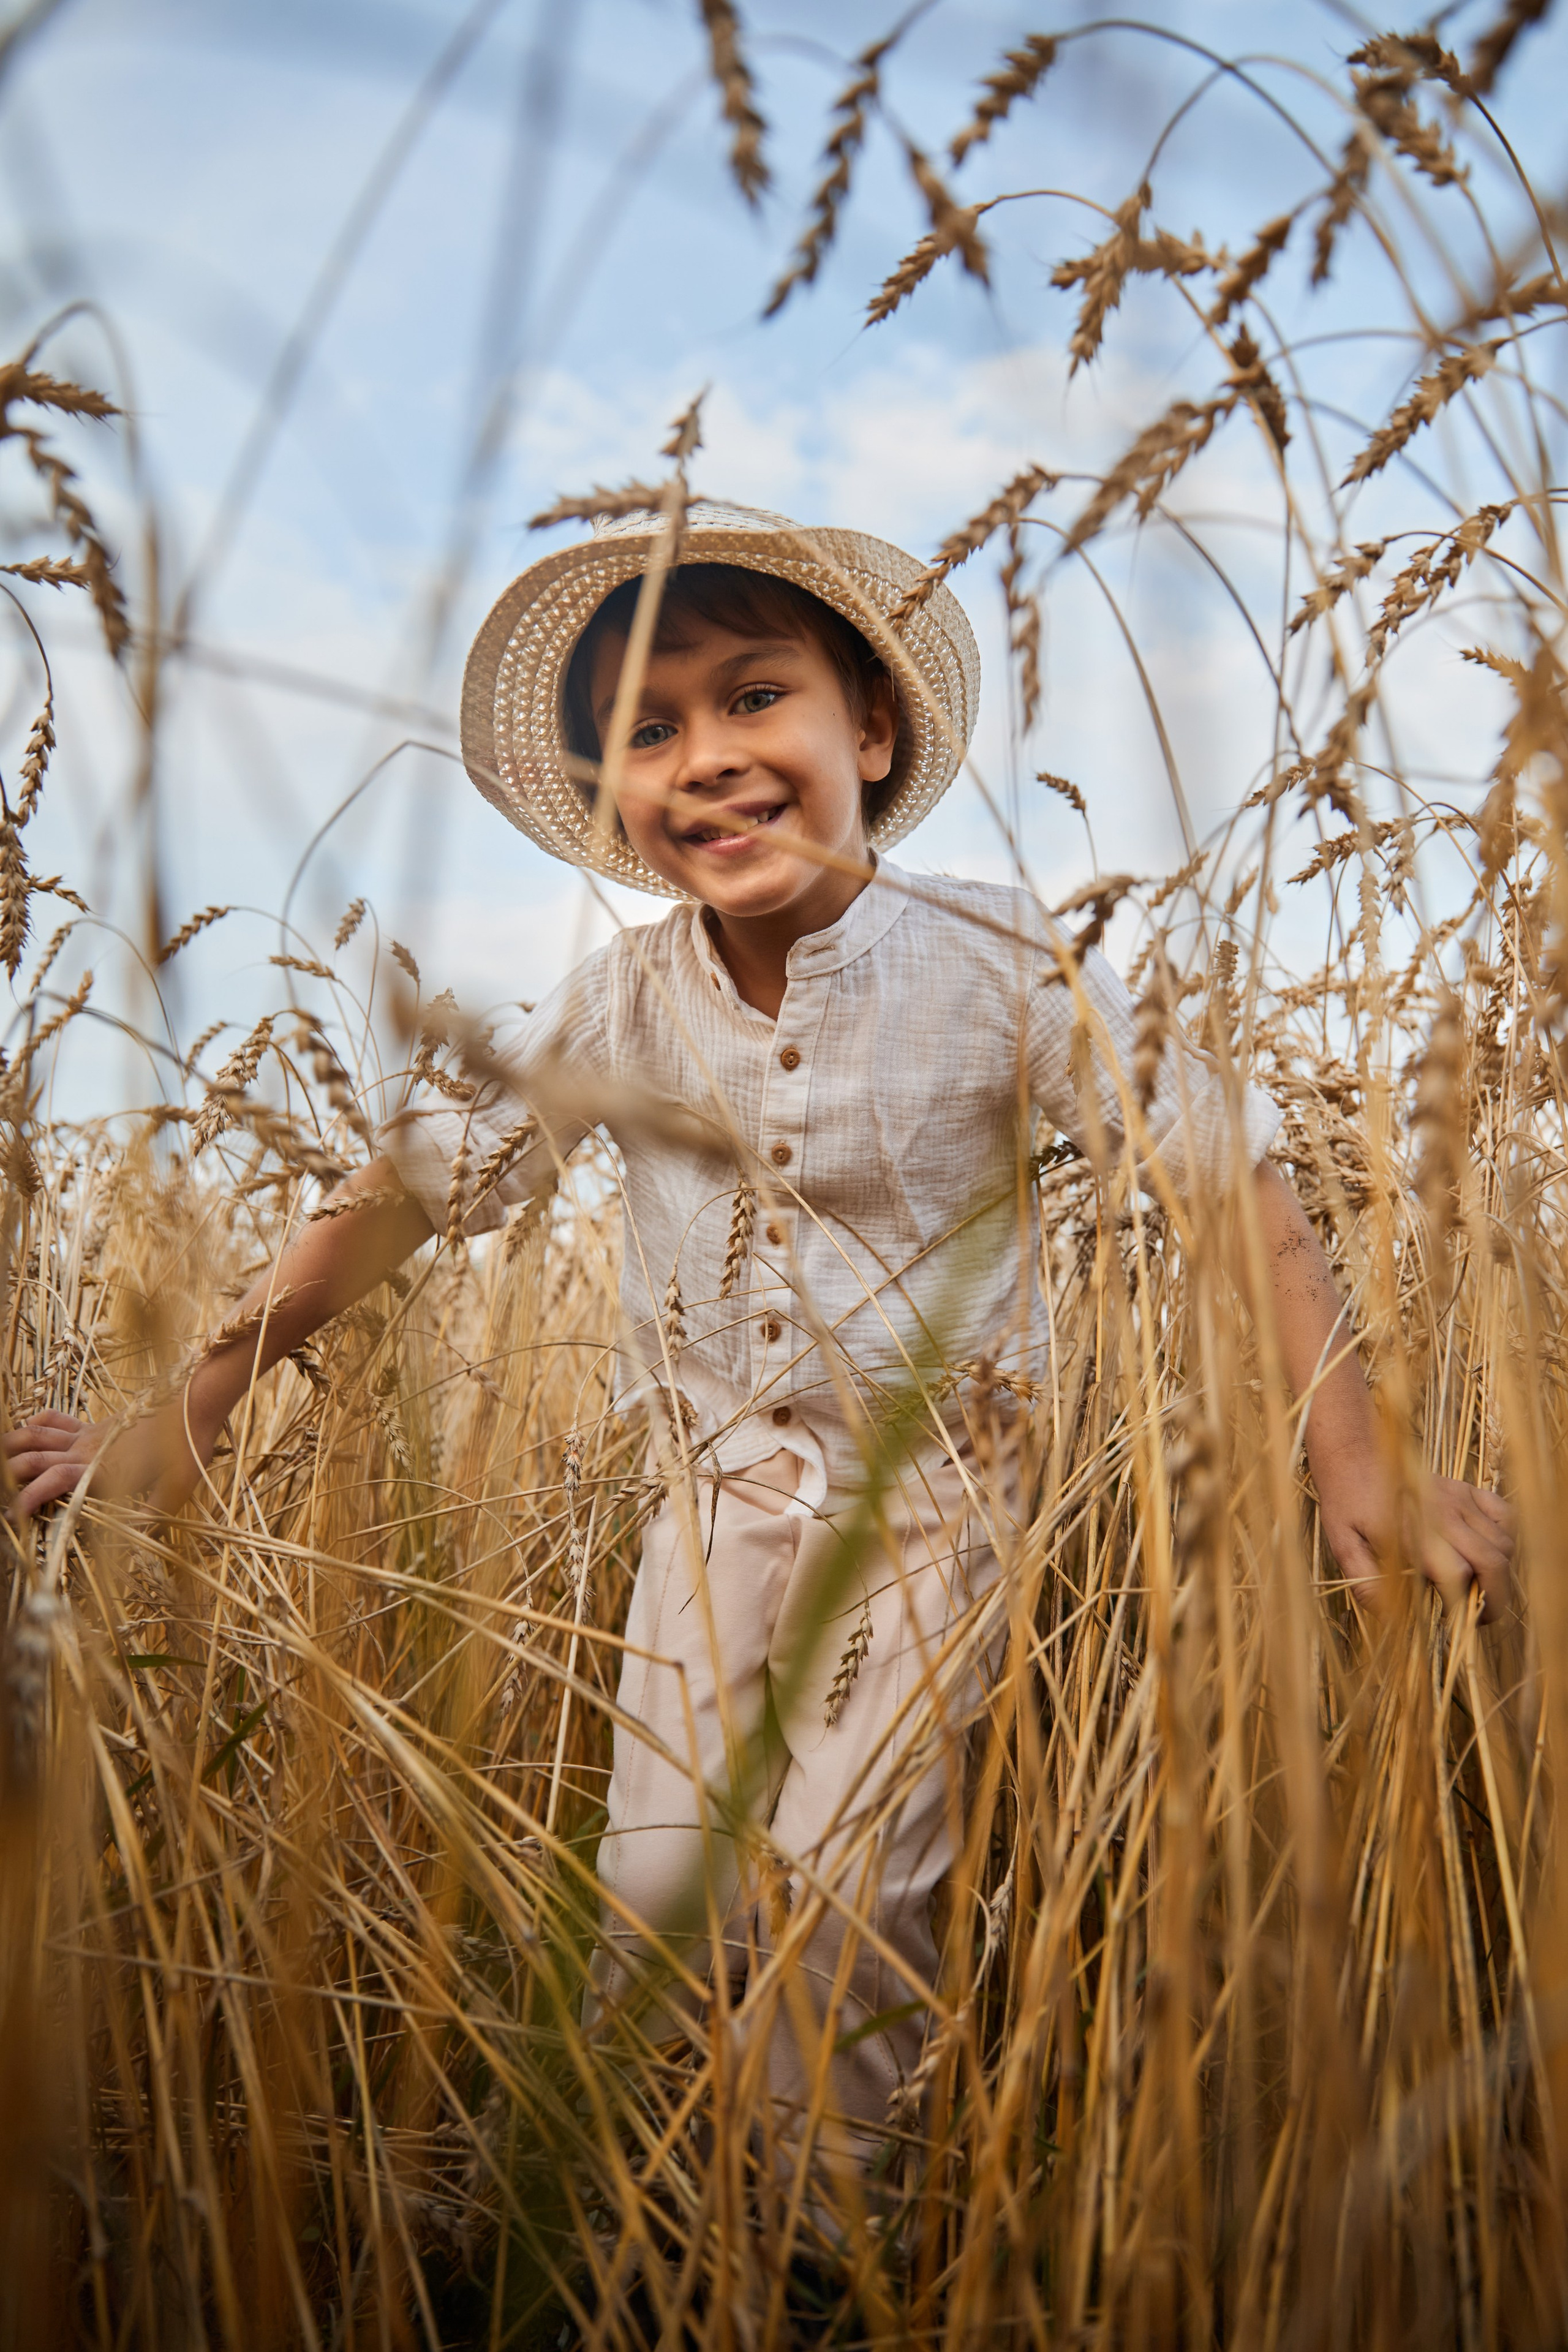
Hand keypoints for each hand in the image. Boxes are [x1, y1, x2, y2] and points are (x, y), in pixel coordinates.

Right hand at [4, 1395, 220, 1521]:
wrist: (193, 1404)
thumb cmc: (186, 1450)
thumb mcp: (175, 1492)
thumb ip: (150, 1518)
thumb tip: (134, 1546)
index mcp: (101, 1471)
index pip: (51, 1483)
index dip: (27, 1499)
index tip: (13, 1517)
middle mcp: (86, 1450)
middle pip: (33, 1458)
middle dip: (8, 1476)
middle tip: (2, 1497)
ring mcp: (88, 1434)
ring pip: (36, 1435)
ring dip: (12, 1447)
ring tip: (0, 1462)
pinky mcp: (95, 1424)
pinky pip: (56, 1420)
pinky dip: (35, 1424)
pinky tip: (26, 1431)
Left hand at [1313, 1443, 1514, 1624]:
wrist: (1353, 1454)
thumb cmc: (1346, 1502)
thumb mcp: (1342, 1545)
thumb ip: (1366, 1583)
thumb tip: (1390, 1618)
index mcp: (1413, 1532)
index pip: (1459, 1576)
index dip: (1462, 1606)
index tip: (1450, 1620)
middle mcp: (1443, 1514)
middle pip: (1493, 1563)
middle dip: (1495, 1600)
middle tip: (1479, 1617)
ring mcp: (1459, 1497)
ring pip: (1503, 1544)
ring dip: (1499, 1572)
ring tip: (1478, 1586)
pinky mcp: (1466, 1487)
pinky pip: (1505, 1516)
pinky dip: (1505, 1538)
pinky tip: (1485, 1551)